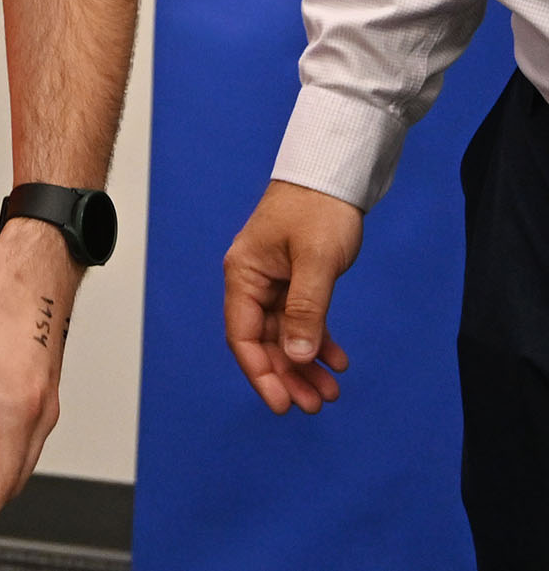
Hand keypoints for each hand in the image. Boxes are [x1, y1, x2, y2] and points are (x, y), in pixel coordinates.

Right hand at [222, 179, 361, 413]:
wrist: (332, 175)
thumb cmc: (318, 210)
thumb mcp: (316, 262)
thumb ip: (306, 311)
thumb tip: (298, 357)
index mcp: (244, 275)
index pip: (243, 335)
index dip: (261, 373)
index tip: (282, 405)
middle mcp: (253, 281)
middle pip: (265, 341)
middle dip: (288, 375)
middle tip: (316, 405)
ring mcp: (274, 281)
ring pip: (286, 334)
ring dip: (306, 363)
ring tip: (331, 391)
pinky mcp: (295, 278)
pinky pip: (302, 319)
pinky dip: (318, 341)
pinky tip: (337, 360)